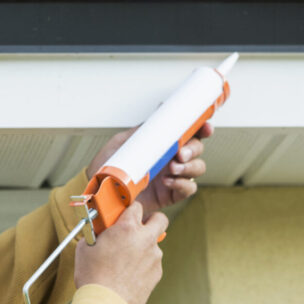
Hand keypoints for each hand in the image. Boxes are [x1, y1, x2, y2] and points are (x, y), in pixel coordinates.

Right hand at [74, 201, 167, 303]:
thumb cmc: (92, 275)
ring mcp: (154, 257)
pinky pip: (152, 263)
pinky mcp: (157, 273)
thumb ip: (97, 234)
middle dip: (151, 220)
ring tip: (125, 260)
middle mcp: (145, 239)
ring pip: (155, 244)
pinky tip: (128, 275)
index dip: (129, 211)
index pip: (136, 206)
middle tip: (138, 229)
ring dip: (144, 247)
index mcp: (127, 228)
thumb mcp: (86, 247)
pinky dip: (144, 265)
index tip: (123, 217)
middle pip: (160, 219)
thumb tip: (100, 232)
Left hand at [87, 123, 211, 217]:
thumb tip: (160, 109)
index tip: (205, 127)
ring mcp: (172, 176)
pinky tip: (169, 181)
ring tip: (172, 168)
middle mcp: (171, 159)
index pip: (188, 133)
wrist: (99, 191)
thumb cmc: (107, 167)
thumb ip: (143, 130)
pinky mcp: (170, 195)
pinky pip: (188, 188)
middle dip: (194, 149)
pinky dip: (182, 184)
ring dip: (189, 166)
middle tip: (180, 153)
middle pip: (197, 149)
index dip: (202, 128)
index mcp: (163, 144)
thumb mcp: (122, 142)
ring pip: (197, 168)